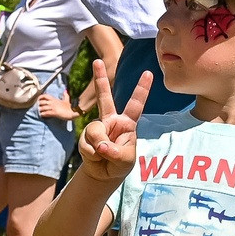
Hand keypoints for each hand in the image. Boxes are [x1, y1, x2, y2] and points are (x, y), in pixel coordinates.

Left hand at [34, 92, 73, 119]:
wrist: (73, 111)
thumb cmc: (70, 106)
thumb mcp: (67, 99)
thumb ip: (65, 95)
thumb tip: (65, 90)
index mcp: (54, 99)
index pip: (45, 96)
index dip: (40, 97)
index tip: (39, 100)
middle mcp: (52, 102)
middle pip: (41, 102)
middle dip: (39, 105)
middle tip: (39, 107)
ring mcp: (53, 108)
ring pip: (42, 108)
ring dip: (40, 110)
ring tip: (40, 111)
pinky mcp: (54, 113)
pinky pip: (45, 113)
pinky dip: (43, 114)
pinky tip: (42, 115)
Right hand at [75, 58, 151, 183]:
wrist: (103, 174)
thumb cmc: (120, 164)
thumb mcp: (125, 160)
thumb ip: (115, 152)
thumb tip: (100, 145)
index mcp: (127, 123)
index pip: (136, 104)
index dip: (142, 89)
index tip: (149, 73)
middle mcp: (111, 121)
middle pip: (104, 98)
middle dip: (99, 79)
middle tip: (97, 61)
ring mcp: (97, 128)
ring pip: (95, 131)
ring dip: (99, 147)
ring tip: (103, 155)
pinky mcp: (85, 137)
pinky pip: (86, 144)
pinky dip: (92, 154)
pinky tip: (95, 157)